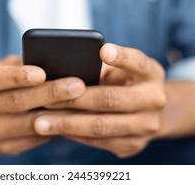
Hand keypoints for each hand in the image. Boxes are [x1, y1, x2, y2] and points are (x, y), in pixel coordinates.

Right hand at [0, 56, 85, 154]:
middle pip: (15, 102)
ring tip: (82, 102)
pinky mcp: (3, 147)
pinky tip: (74, 117)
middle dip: (49, 93)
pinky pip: (34, 138)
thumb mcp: (0, 67)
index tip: (42, 72)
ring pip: (28, 124)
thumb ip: (20, 65)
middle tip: (77, 85)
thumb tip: (56, 63)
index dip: (17, 76)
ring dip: (58, 113)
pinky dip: (55, 126)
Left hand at [34, 44, 165, 157]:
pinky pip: (99, 142)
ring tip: (40, 122)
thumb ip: (99, 65)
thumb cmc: (124, 81)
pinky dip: (74, 135)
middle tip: (45, 99)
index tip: (102, 49)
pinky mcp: (134, 145)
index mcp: (151, 73)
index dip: (121, 56)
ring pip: (101, 127)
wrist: (148, 111)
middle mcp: (155, 100)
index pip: (138, 62)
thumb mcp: (120, 67)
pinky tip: (54, 130)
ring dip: (67, 124)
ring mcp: (146, 126)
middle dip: (75, 100)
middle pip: (111, 99)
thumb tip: (61, 67)